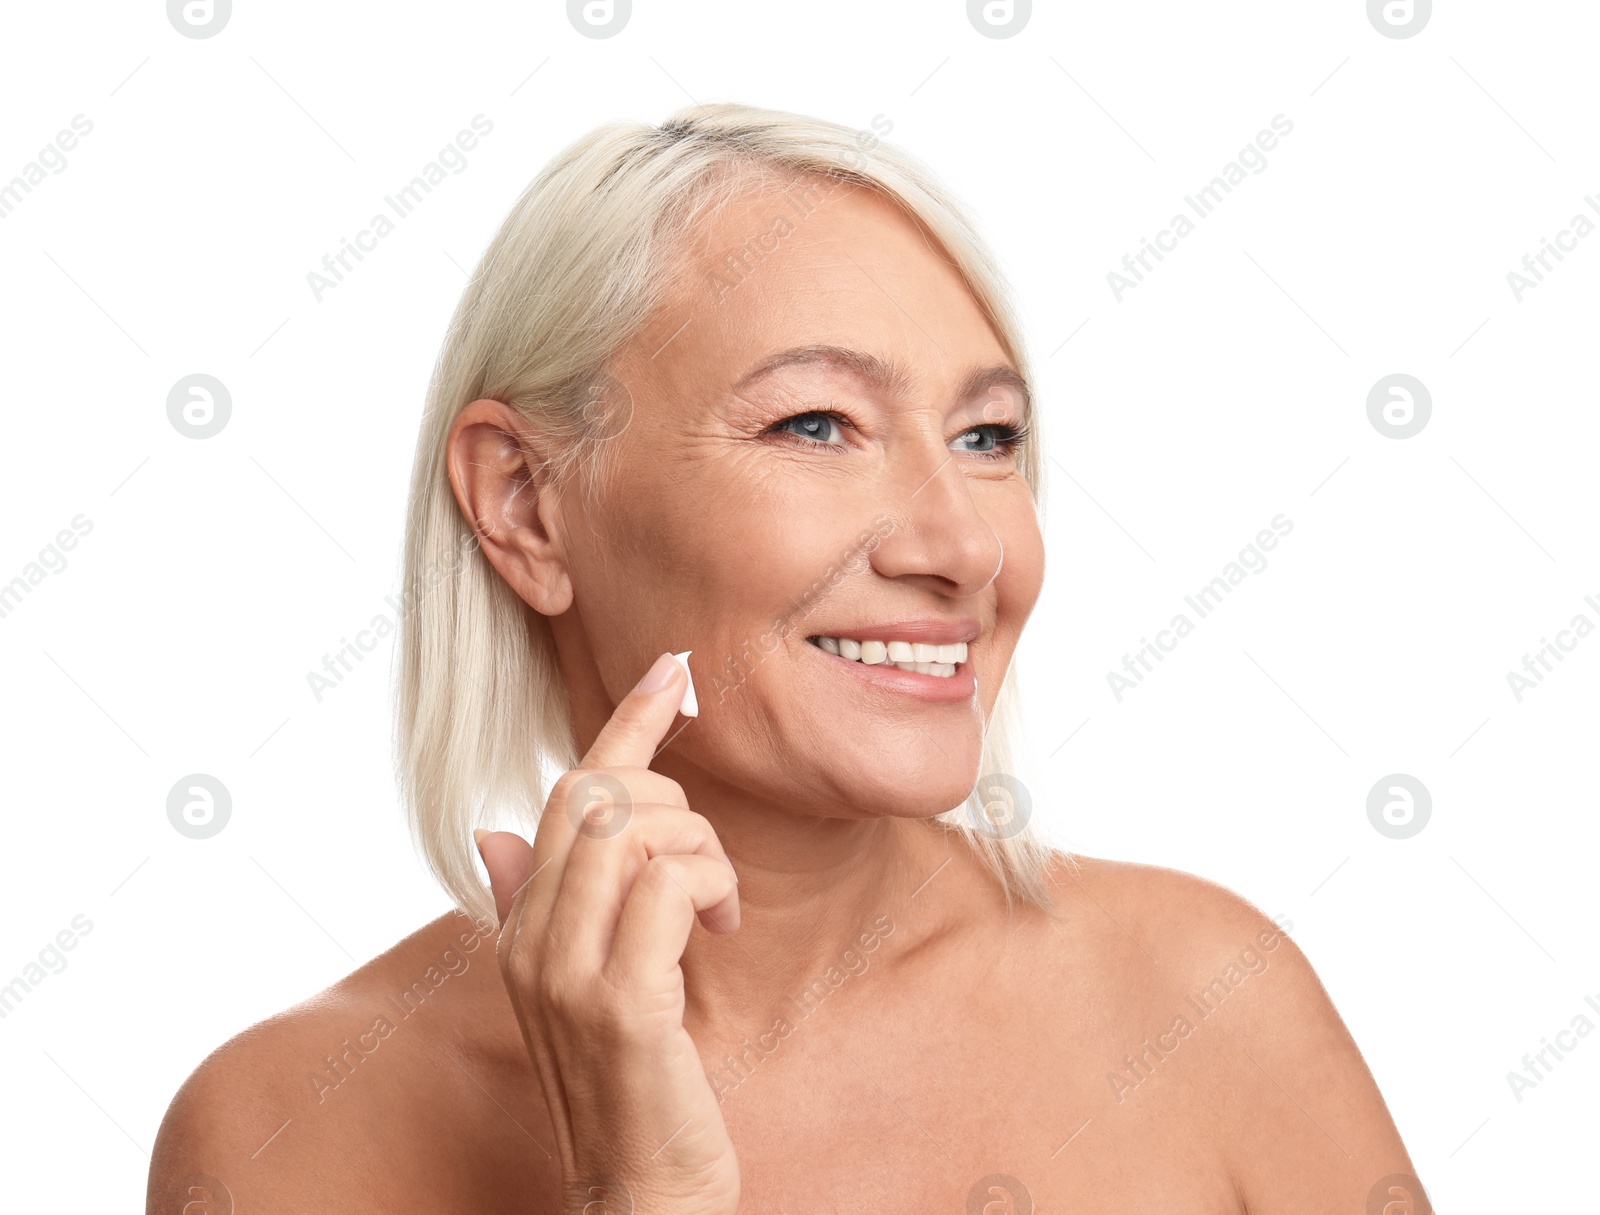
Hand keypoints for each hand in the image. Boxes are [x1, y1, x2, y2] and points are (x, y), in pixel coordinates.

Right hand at [476, 651, 740, 1214]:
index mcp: (523, 930)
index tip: (670, 672)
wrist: (642, 1195)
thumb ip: (543, 908)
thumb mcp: (586, 988)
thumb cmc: (633, 1085)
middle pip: (601, 797)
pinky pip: (665, 884)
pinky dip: (707, 883)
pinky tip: (720, 927)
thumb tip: (494, 835)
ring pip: (634, 828)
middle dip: (678, 805)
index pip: (565, 795)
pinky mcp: (622, 1003)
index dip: (624, 726)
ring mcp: (568, 973)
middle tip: (710, 871)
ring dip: (702, 848)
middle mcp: (530, 943)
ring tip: (719, 906)